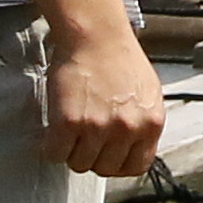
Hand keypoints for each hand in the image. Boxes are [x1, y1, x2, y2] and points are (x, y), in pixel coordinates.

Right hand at [39, 25, 164, 179]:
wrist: (95, 34)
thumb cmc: (119, 58)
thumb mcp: (147, 94)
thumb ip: (143, 123)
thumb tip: (134, 147)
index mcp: (151, 123)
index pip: (136, 167)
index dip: (117, 163)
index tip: (106, 155)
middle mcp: (128, 128)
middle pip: (104, 168)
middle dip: (92, 157)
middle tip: (84, 139)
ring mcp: (98, 127)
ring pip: (79, 164)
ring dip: (71, 151)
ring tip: (70, 130)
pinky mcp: (69, 122)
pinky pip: (55, 154)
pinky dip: (50, 147)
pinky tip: (53, 132)